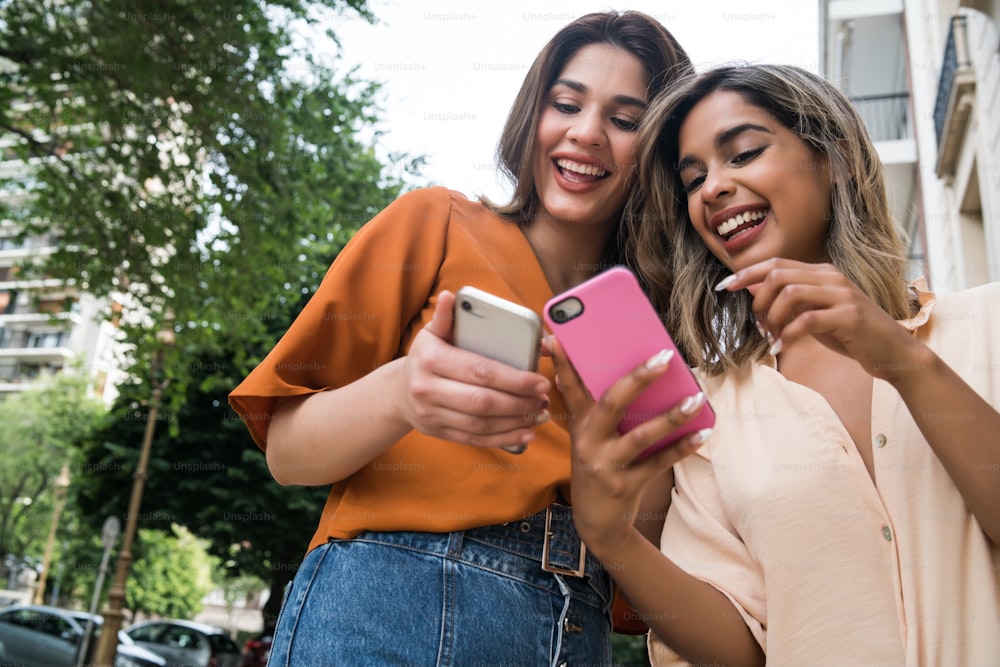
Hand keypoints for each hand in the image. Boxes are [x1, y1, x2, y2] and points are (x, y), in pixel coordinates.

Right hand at [398, 290, 550, 449]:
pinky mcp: (441, 433)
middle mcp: (429, 390)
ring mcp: (433, 415)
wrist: (399, 392)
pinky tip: (526, 433)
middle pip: (482, 402)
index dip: (513, 379)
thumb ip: (447, 317)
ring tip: (540, 412)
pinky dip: (504, 439)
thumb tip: (452, 296)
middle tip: (543, 397)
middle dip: (519, 402)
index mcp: (431, 360)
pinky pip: (477, 440)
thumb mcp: (431, 334)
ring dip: (516, 422)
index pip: (479, 371)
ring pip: (481, 425)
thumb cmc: (426, 357)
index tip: (540, 380)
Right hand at [549, 337, 708, 552]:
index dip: (562, 362)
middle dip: (638, 378)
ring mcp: (606, 465)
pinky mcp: (626, 485)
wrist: (597, 523)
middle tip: (665, 357)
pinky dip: (683, 447)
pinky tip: (703, 432)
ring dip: (671, 415)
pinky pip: (659, 462)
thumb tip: (629, 374)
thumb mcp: (588, 439)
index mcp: (579, 425)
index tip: (559, 337)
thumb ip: (599, 409)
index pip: (570, 387)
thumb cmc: (599, 468)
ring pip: (641, 436)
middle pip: (611, 403)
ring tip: (696, 397)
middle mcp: (588, 443)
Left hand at [716, 259, 919, 382]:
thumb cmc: (851, 334)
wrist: (894, 352)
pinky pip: (806, 320)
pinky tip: (783, 346)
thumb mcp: (815, 312)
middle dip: (759, 300)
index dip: (747, 274)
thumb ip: (788, 300)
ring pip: (790, 294)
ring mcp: (843, 296)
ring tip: (773, 336)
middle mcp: (832, 278)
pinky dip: (788, 334)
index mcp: (822, 273)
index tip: (725, 286)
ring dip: (772, 318)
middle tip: (759, 324)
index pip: (776, 264)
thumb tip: (750, 288)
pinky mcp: (849, 317)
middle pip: (778, 275)